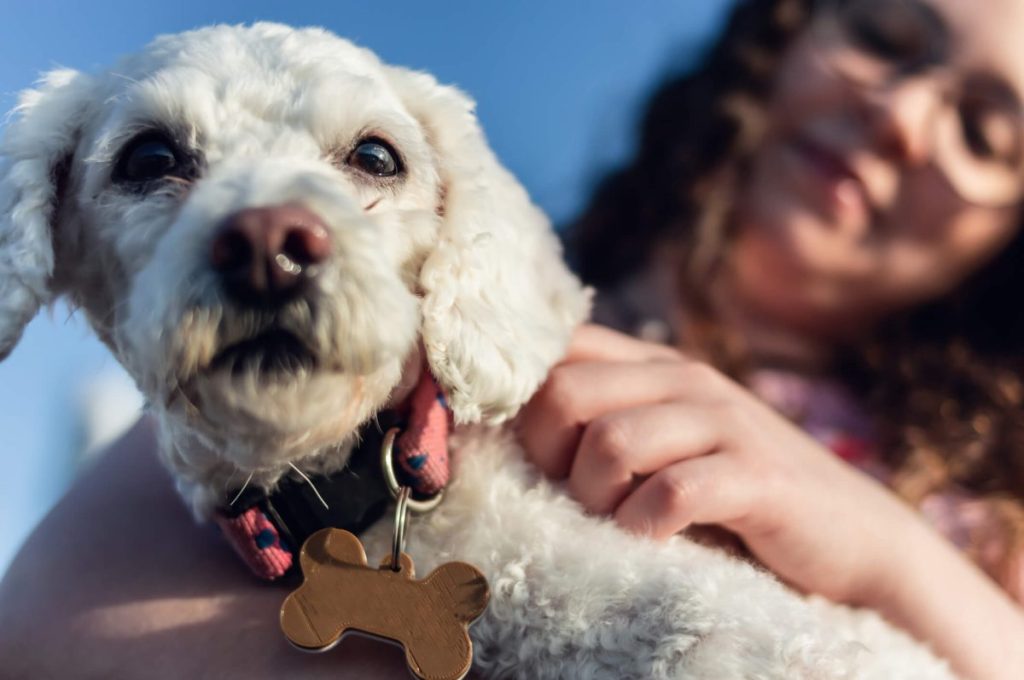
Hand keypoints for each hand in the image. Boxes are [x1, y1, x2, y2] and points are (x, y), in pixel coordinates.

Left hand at [518, 324, 924, 605]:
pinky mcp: (757, 476)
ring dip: (595, 497)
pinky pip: (670, 493)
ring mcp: (724, 422)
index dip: (520, 401)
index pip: (557, 348)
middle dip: (547, 455)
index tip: (529, 453)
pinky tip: (654, 540)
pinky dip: (644, 527)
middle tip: (572, 497)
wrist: (854, 539)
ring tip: (616, 523)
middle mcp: (685, 380)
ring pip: (610, 442)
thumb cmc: (739, 499)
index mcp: (655, 366)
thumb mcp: (668, 446)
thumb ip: (608, 423)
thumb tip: (516, 432)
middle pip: (564, 392)